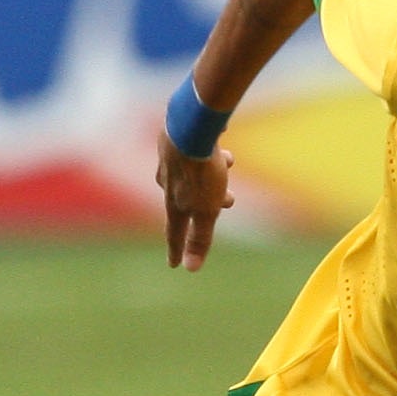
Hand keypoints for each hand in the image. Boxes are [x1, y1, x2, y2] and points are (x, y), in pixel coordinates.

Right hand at [156, 134, 233, 271]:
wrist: (190, 127)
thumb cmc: (199, 171)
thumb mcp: (206, 210)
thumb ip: (199, 238)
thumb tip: (191, 268)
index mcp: (174, 203)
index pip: (175, 234)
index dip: (176, 250)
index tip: (174, 265)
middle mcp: (167, 183)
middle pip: (188, 200)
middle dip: (209, 203)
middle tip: (229, 200)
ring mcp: (170, 160)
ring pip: (192, 174)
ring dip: (212, 173)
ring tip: (229, 162)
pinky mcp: (175, 139)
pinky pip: (194, 151)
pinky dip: (208, 152)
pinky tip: (220, 139)